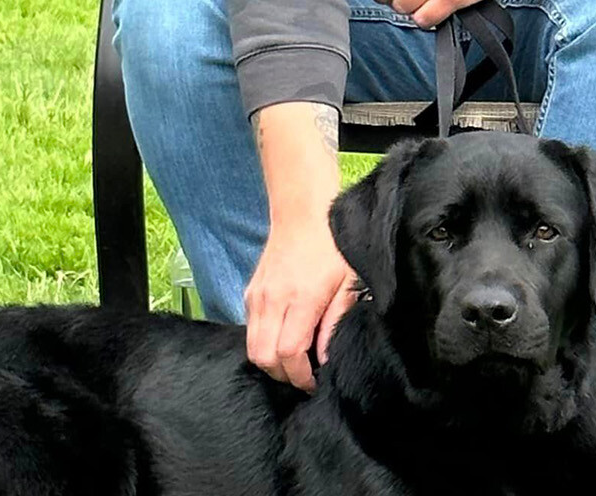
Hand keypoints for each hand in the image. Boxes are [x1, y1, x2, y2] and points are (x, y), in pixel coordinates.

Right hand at [244, 215, 359, 391]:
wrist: (302, 214)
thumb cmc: (332, 247)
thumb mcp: (346, 284)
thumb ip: (334, 322)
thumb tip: (324, 359)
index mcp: (300, 299)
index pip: (288, 353)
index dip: (299, 376)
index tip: (314, 381)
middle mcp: (272, 300)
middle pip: (263, 357)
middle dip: (282, 375)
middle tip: (303, 375)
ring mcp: (257, 296)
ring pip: (252, 347)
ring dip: (271, 361)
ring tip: (294, 360)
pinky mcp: (249, 292)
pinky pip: (250, 330)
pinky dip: (263, 342)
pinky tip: (283, 336)